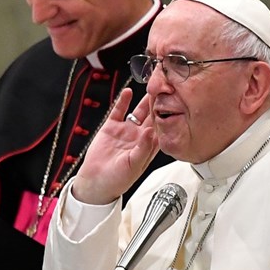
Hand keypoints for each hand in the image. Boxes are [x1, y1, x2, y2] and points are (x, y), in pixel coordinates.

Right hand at [72, 88, 158, 204]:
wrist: (95, 182)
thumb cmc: (117, 180)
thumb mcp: (134, 165)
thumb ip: (144, 148)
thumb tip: (152, 131)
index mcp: (148, 147)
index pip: (162, 128)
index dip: (168, 117)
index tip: (174, 104)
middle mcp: (139, 137)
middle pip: (152, 117)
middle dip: (158, 104)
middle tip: (166, 89)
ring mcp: (126, 131)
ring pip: (138, 112)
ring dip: (144, 101)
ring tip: (151, 87)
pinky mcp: (111, 127)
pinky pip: (119, 111)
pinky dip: (123, 101)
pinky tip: (128, 92)